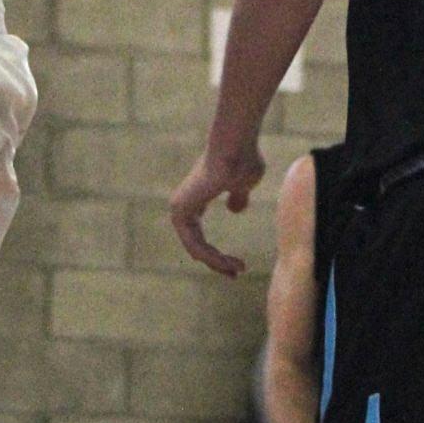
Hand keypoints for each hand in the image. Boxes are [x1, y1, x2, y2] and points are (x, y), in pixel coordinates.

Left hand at [169, 141, 265, 276]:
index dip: (218, 254)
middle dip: (217, 262)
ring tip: (237, 269)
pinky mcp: (180, 213)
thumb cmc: (242, 161)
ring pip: (195, 249)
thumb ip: (238, 197)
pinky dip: (212, 257)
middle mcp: (183, 205)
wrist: (235, 149)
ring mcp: (179, 209)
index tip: (239, 266)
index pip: (200, 235)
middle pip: (196, 246)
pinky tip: (228, 263)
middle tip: (236, 274)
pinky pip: (194, 246)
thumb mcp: (244, 184)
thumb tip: (234, 209)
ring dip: (216, 263)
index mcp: (196, 198)